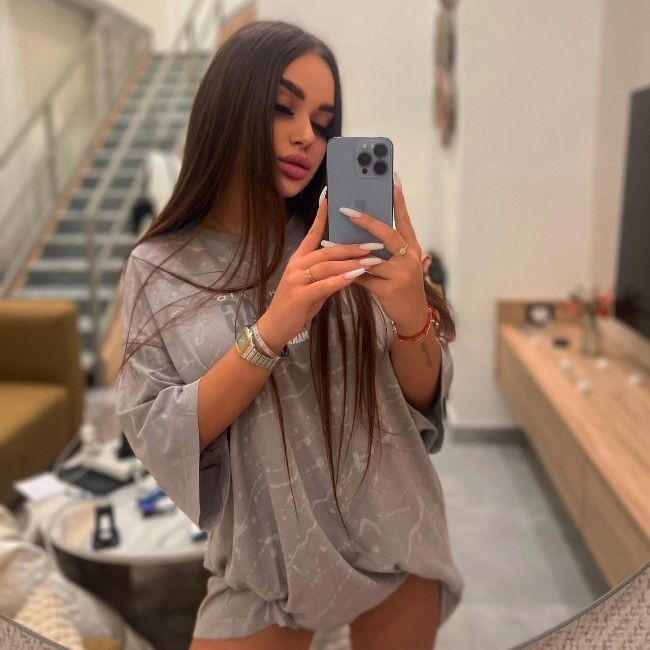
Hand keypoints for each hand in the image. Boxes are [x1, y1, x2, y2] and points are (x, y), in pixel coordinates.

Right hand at [257, 192, 374, 352]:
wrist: (276, 325)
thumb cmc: (297, 305)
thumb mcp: (314, 286)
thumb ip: (328, 273)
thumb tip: (350, 263)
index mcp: (299, 259)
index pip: (312, 234)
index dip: (321, 217)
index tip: (331, 199)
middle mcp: (297, 265)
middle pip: (327, 250)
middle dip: (351, 247)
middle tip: (373, 243)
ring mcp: (296, 279)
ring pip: (327, 266)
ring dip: (351, 262)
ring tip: (371, 260)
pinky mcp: (299, 295)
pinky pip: (323, 285)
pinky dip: (340, 280)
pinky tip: (355, 276)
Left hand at [340, 174, 428, 332]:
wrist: (413, 316)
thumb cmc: (403, 286)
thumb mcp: (401, 265)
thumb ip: (387, 249)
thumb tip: (362, 231)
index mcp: (413, 249)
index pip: (405, 221)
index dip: (398, 203)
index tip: (392, 182)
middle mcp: (410, 259)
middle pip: (388, 235)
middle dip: (367, 222)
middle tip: (347, 210)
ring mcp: (400, 275)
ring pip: (372, 258)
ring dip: (349, 250)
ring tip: (329, 241)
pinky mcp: (389, 290)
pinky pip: (364, 277)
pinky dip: (349, 271)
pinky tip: (335, 266)